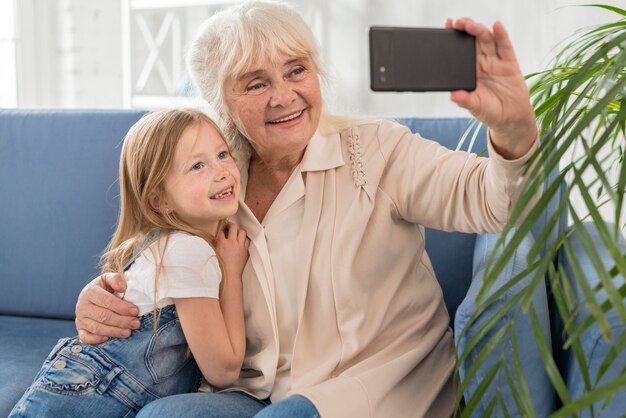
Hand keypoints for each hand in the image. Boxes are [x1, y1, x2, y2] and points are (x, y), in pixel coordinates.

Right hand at [75, 273, 140, 343]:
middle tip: (136, 323)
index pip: (106, 301)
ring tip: (128, 332)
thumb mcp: (108, 279)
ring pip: (97, 328)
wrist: (90, 297)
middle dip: (122, 321)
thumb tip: (122, 287)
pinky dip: (96, 340)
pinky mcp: (80, 329)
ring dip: (114, 331)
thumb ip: (116, 279)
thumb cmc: (104, 288)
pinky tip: (108, 338)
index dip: (122, 307)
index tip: (135, 311)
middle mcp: (82, 306)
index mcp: (90, 292)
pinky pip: (85, 338)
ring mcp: (80, 319)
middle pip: (103, 316)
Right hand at [215, 222, 249, 280]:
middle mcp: (232, 242)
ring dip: (239, 232)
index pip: (221, 231)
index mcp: (222, 243)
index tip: (221, 229)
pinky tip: (242, 241)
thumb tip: (215, 239)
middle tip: (229, 227)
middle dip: (230, 225)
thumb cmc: (220, 267)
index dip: (220, 229)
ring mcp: (240, 246)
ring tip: (237, 234)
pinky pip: (248, 240)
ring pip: (242, 232)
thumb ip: (215, 245)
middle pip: (233, 227)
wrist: (230, 275)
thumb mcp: (214, 254)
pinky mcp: (246, 251)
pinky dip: (245, 239)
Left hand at [446, 18, 536, 158]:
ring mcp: (496, 62)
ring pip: (487, 40)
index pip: (460, 51)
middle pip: (474, 40)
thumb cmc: (489, 111)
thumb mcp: (474, 107)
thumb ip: (465, 100)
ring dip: (479, 30)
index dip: (454, 38)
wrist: (510, 119)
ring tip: (470, 25)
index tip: (446, 27)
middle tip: (456, 23)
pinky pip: (505, 47)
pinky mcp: (510, 64)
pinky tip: (496, 26)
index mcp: (470, 71)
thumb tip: (453, 95)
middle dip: (465, 29)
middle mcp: (482, 63)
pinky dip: (501, 35)